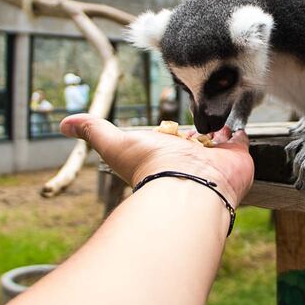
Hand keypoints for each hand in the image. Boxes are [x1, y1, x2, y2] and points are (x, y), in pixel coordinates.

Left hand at [60, 115, 253, 207]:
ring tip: (220, 120)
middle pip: (195, 142)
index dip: (170, 131)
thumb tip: (64, 123)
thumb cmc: (151, 167)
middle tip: (200, 121)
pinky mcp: (237, 157)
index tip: (171, 125)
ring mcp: (214, 159)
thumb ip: (93, 130)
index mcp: (164, 153)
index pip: (170, 139)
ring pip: (218, 140)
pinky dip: (239, 134)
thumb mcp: (114, 143)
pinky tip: (236, 129)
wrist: (186, 184)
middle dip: (197, 132)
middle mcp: (189, 158)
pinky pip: (240, 142)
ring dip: (218, 129)